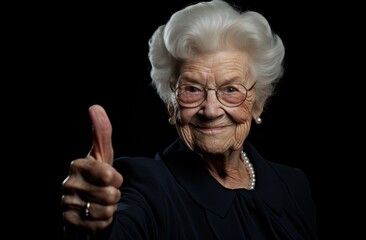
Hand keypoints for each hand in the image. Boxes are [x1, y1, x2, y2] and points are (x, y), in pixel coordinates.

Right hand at [61, 105, 122, 231]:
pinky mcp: (69, 222)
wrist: (83, 203)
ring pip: (106, 211)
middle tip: (105, 192)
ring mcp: (67, 204)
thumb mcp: (101, 154)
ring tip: (99, 202)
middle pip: (111, 195)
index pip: (110, 175)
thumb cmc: (96, 175)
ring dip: (109, 208)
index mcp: (77, 165)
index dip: (117, 179)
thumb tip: (95, 106)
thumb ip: (101, 132)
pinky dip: (103, 221)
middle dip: (114, 195)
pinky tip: (94, 214)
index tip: (111, 177)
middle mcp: (68, 184)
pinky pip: (99, 225)